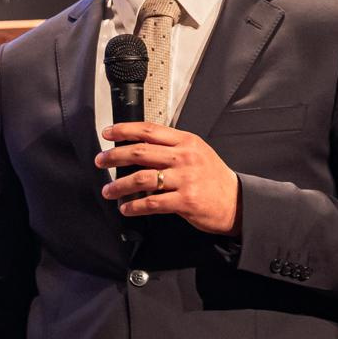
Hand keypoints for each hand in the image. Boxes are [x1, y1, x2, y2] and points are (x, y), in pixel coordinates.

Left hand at [96, 121, 240, 234]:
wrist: (236, 202)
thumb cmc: (213, 178)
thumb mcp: (197, 153)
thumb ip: (171, 148)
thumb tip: (138, 148)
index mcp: (186, 142)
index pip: (149, 130)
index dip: (125, 130)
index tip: (108, 133)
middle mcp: (185, 157)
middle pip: (140, 152)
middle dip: (114, 156)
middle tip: (100, 161)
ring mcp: (185, 179)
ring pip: (142, 178)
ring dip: (119, 185)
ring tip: (108, 190)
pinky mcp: (185, 200)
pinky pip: (152, 202)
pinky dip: (134, 206)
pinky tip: (126, 208)